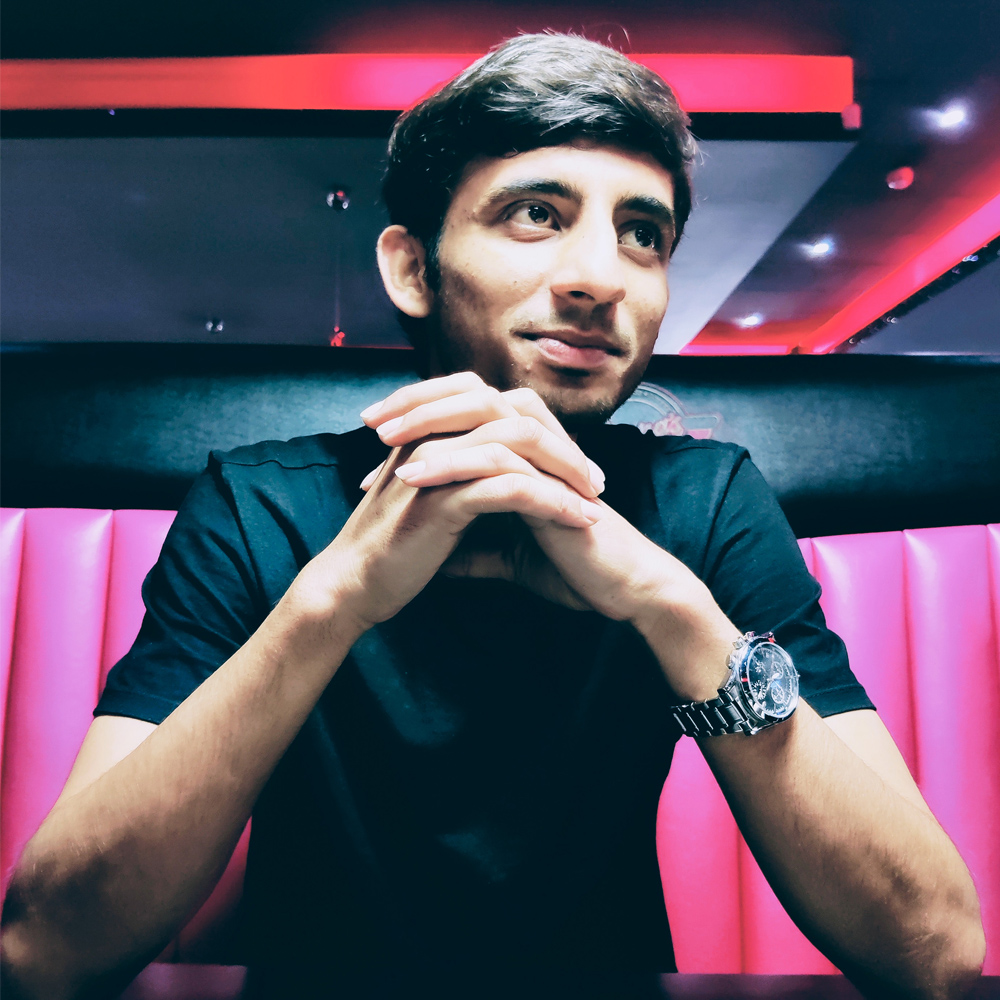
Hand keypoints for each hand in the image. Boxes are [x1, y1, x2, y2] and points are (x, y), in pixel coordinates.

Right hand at [296, 373, 603, 630]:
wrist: (351, 586)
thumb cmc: (391, 551)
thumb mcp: (430, 503)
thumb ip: (460, 482)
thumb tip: (502, 482)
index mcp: (431, 433)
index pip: (498, 409)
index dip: (542, 432)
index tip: (574, 467)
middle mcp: (434, 437)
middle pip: (515, 417)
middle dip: (563, 447)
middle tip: (596, 479)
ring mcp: (437, 464)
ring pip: (520, 447)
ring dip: (566, 472)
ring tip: (595, 502)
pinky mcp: (442, 499)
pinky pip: (513, 488)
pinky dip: (553, 501)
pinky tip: (577, 521)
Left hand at [356, 372, 735, 695]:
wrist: (622, 590)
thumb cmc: (572, 568)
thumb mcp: (506, 557)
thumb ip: (473, 548)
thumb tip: (438, 556)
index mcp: (522, 451)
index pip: (467, 409)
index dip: (421, 412)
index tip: (376, 434)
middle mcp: (536, 442)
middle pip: (473, 393)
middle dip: (419, 402)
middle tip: (372, 421)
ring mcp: (549, 457)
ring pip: (487, 414)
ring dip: (433, 426)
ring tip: (386, 445)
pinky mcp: (556, 479)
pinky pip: (501, 457)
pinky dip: (456, 463)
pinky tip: (417, 477)